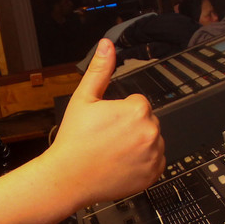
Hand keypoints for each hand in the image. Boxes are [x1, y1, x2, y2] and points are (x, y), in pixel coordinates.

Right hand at [49, 38, 165, 207]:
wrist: (68, 177)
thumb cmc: (74, 139)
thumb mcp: (83, 98)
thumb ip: (100, 70)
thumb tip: (106, 46)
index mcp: (137, 110)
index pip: (138, 103)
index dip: (120, 111)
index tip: (106, 122)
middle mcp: (150, 132)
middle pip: (147, 121)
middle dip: (131, 127)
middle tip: (107, 138)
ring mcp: (153, 155)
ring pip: (152, 141)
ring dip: (139, 144)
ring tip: (113, 152)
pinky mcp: (153, 175)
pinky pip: (156, 162)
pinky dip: (144, 163)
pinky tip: (122, 163)